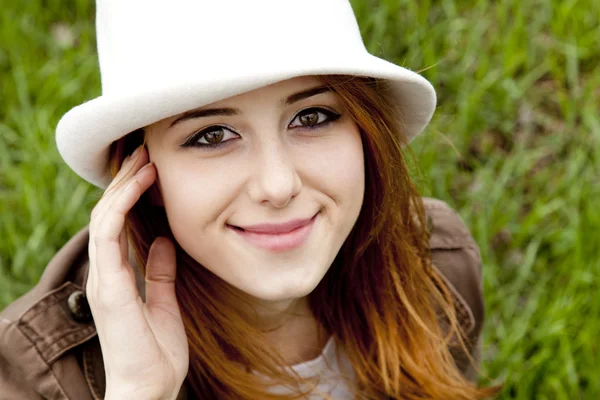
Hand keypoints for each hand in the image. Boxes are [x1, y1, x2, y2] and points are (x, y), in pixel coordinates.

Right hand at [87, 145, 188, 399]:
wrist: (150, 388)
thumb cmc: (156, 350)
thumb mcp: (165, 300)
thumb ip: (160, 271)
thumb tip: (165, 241)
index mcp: (118, 275)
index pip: (119, 223)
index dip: (131, 194)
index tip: (150, 168)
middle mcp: (106, 272)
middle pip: (109, 214)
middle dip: (126, 181)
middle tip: (144, 151)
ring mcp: (104, 278)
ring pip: (105, 217)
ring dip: (122, 186)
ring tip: (142, 159)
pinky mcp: (109, 286)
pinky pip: (108, 236)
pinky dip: (120, 207)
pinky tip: (136, 185)